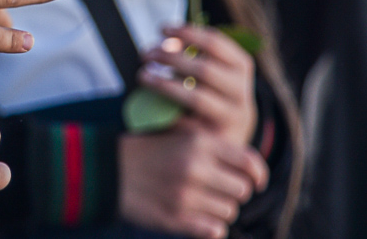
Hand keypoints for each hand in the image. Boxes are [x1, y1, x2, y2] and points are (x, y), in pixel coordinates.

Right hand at [118, 124, 266, 238]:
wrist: (108, 169)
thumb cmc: (148, 151)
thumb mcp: (180, 136)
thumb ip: (214, 148)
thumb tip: (252, 170)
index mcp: (198, 142)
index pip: (248, 162)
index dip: (258, 174)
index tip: (257, 181)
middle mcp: (195, 167)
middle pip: (242, 190)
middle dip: (235, 192)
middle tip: (219, 190)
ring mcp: (186, 195)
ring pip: (229, 211)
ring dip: (221, 209)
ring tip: (203, 201)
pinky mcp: (176, 218)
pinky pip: (215, 230)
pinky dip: (211, 226)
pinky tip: (197, 218)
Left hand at [137, 25, 258, 146]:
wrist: (228, 137)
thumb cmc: (212, 93)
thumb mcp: (213, 70)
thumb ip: (195, 53)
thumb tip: (169, 38)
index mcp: (241, 66)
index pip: (215, 43)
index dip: (188, 33)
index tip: (162, 29)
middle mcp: (242, 92)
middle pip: (205, 70)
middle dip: (171, 58)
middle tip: (146, 53)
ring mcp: (233, 118)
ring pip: (197, 98)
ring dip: (164, 84)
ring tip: (142, 75)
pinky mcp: (219, 140)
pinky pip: (189, 123)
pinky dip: (168, 112)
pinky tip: (151, 105)